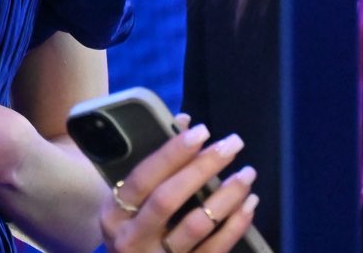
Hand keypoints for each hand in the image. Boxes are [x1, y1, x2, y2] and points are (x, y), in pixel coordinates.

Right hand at [98, 121, 259, 252]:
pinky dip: (235, 226)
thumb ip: (153, 162)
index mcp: (113, 213)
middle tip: (232, 145)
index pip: (143, 178)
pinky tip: (249, 205)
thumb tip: (184, 122)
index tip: (200, 132)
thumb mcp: (127, 201)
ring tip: (246, 174)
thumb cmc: (132, 228)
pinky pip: (214, 249)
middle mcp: (132, 238)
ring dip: (226, 197)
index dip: (172, 154)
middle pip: (169, 198)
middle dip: (203, 168)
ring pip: (196, 225)